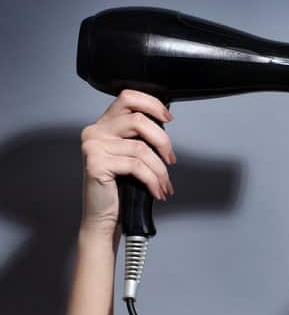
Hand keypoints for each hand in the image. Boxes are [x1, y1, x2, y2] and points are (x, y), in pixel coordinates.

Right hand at [79, 89, 175, 233]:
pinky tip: (156, 191)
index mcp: (104, 125)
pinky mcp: (95, 163)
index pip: (128, 97)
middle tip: (170, 159)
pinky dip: (152, 180)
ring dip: (160, 169)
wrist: (105, 216)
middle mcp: (95, 131)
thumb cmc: (121, 187)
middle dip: (162, 141)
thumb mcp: (132, 155)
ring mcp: (93, 146)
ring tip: (164, 184)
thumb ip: (141, 137)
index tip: (168, 119)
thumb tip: (164, 124)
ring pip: (141, 148)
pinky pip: (136, 166)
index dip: (152, 104)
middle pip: (138, 120)